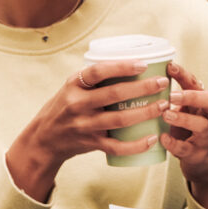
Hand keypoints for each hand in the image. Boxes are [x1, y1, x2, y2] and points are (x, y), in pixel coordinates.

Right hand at [4, 60, 168, 201]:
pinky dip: (136, 144)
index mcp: (74, 85)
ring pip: (119, 120)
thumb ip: (95, 78)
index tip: (143, 64)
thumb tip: (132, 62)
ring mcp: (84, 125)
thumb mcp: (72, 87)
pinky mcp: (91, 143)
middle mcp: (77, 104)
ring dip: (145, 112)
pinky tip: (152, 138)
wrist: (44, 139)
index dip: (122, 67)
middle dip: (142, 88)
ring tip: (164, 105)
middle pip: (114, 95)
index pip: (98, 71)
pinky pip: (117, 146)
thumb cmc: (65, 106)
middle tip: (163, 82)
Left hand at [161, 62, 207, 208]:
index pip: (197, 84)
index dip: (185, 75)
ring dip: (183, 119)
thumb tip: (141, 82)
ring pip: (202, 125)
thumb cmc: (188, 132)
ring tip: (166, 115)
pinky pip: (187, 148)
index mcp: (204, 103)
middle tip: (172, 95)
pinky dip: (174, 144)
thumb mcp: (185, 113)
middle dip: (192, 95)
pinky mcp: (198, 155)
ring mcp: (206, 137)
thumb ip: (171, 100)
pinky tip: (162, 138)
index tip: (170, 66)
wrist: (204, 165)